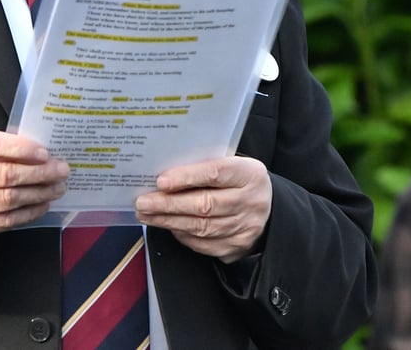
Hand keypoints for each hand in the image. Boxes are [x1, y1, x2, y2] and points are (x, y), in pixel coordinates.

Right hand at [0, 129, 69, 242]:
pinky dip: (29, 212)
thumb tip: (36, 151)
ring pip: (9, 200)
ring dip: (39, 193)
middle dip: (39, 173)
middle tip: (61, 169)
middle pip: (4, 175)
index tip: (44, 152)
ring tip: (58, 186)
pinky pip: (6, 221)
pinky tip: (43, 203)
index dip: (20, 148)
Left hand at [135, 156, 271, 263]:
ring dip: (169, 221)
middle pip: (205, 205)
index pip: (215, 173)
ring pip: (202, 227)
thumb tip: (165, 174)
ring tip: (147, 214)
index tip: (161, 181)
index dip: (186, 177)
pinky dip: (183, 236)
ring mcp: (246, 228)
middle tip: (143, 202)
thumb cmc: (238, 180)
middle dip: (169, 204)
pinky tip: (167, 226)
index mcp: (249, 174)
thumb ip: (204, 166)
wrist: (267, 207)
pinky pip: (205, 244)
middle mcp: (251, 202)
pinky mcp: (237, 247)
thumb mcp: (231, 164)